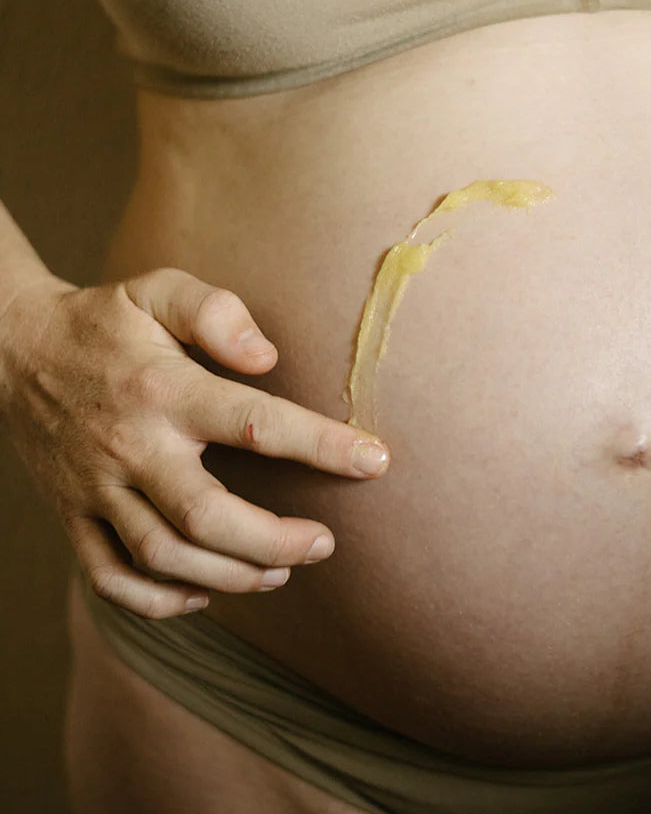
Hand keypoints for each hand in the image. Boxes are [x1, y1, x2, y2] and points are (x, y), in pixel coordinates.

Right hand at [0, 267, 389, 617]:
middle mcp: (131, 447)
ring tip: (282, 571)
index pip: (255, 423)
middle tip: (324, 543)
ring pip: (163, 557)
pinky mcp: (72, 516)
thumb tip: (268, 357)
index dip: (322, 446)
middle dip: (274, 541)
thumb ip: (215, 312)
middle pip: (205, 516)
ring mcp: (96, 488)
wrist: (9, 350)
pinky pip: (110, 579)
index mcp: (164, 390)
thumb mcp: (156, 289)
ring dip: (230, 575)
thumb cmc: (104, 320)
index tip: (375, 461)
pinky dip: (159, 601)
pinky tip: (205, 594)